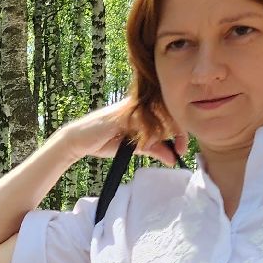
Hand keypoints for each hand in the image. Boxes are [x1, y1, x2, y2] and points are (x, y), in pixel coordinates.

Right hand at [50, 100, 181, 165]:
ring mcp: (132, 107)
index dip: (181, 131)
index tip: (182, 149)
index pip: (171, 115)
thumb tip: (173, 158)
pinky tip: (143, 147)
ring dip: (159, 139)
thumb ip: (154, 149)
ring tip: (159, 152)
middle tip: (179, 152)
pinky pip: (143, 125)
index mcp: (145, 108)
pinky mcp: (123, 114)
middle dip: (178, 134)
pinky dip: (147, 138)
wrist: (80, 140)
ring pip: (158, 120)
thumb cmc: (105, 141)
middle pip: (169, 115)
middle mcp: (141, 104)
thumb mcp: (135, 147)